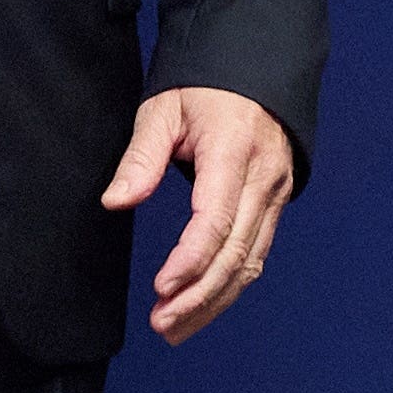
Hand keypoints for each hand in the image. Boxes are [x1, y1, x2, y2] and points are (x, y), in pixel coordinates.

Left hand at [103, 85, 297, 344]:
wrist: (256, 65)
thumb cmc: (205, 85)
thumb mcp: (164, 109)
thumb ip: (141, 158)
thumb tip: (115, 202)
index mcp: (234, 151)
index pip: (216, 220)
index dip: (190, 260)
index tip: (161, 288)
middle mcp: (264, 177)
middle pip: (237, 252)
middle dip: (199, 296)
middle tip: (162, 324)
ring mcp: (276, 191)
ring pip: (251, 261)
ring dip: (214, 300)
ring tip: (175, 327)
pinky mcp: (277, 201)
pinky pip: (257, 252)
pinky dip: (231, 284)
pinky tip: (203, 303)